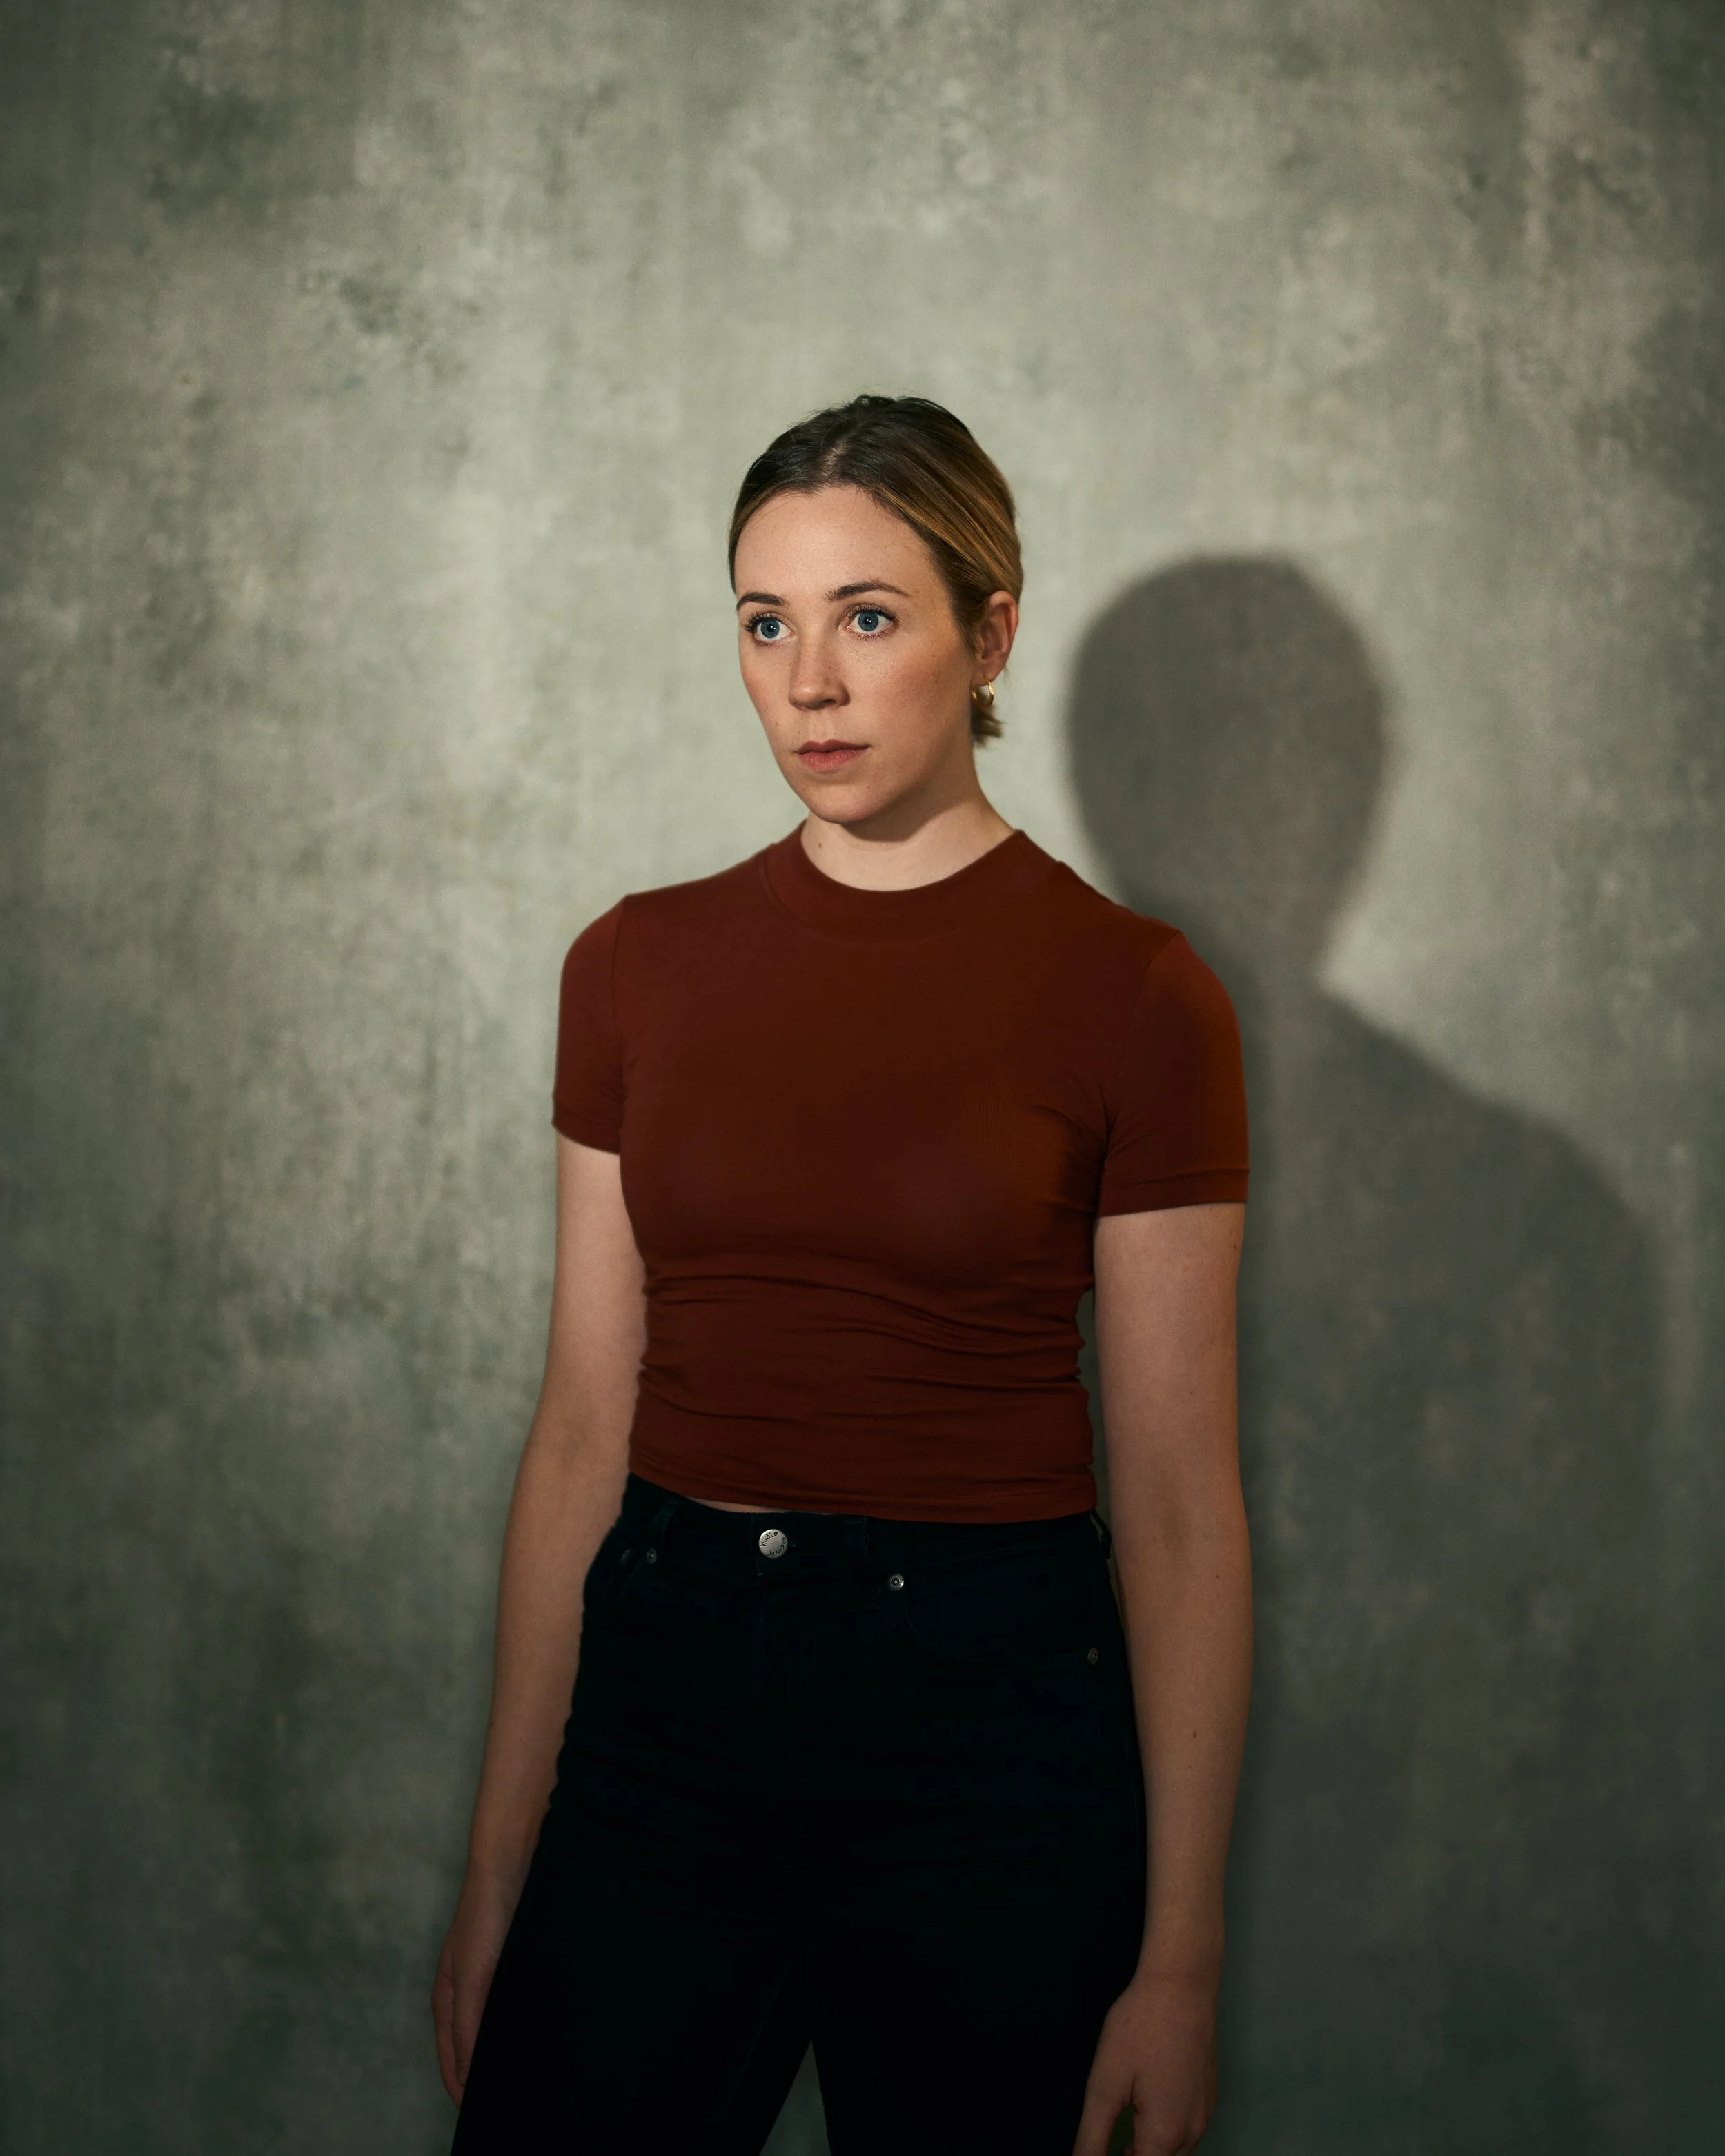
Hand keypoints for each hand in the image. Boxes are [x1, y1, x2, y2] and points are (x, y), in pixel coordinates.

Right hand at [432, 1868, 522, 2104]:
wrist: (514, 1862)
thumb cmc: (485, 1916)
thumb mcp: (472, 1977)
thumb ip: (467, 2029)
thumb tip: (469, 2082)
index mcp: (448, 2002)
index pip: (453, 2066)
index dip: (467, 2095)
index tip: (488, 2119)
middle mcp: (470, 1997)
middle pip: (475, 2053)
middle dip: (489, 2080)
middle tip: (515, 2106)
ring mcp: (495, 1982)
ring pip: (500, 2033)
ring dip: (512, 2055)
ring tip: (535, 2080)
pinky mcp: (519, 1967)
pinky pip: (521, 2010)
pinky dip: (529, 2030)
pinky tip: (547, 2039)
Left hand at [1071, 1967, 1218, 2155]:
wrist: (1181, 1984)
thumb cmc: (1139, 2029)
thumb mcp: (1105, 2084)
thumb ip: (1092, 2138)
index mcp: (1166, 2135)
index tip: (1099, 2147)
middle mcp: (1193, 2132)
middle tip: (1107, 2144)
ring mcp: (1205, 2113)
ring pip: (1177, 2151)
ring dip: (1150, 2150)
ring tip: (1122, 2137)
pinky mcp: (1209, 2095)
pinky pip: (1187, 2131)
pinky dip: (1166, 2134)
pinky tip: (1146, 2110)